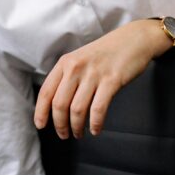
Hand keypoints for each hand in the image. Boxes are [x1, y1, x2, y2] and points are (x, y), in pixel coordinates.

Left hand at [34, 20, 166, 137]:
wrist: (134, 40)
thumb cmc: (106, 53)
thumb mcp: (80, 60)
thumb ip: (67, 77)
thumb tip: (56, 104)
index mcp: (64, 63)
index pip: (46, 92)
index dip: (41, 112)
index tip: (40, 125)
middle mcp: (75, 68)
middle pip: (59, 104)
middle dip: (59, 124)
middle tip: (64, 135)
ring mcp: (93, 74)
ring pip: (77, 109)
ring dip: (76, 126)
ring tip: (78, 134)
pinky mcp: (112, 81)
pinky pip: (98, 108)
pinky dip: (95, 123)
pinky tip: (96, 130)